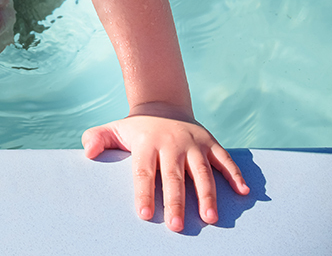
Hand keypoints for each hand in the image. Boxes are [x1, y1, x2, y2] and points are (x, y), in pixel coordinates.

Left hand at [82, 108, 248, 231]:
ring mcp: (193, 143)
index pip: (144, 172)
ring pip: (202, 171)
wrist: (163, 104)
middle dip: (175, 202)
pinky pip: (225, 159)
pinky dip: (235, 174)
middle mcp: (171, 143)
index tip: (144, 215)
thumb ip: (97, 138)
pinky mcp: (210, 142)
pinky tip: (244, 192)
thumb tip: (87, 152)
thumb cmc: (136, 128)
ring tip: (210, 218)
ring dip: (207, 195)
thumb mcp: (114, 129)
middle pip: (173, 176)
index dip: (144, 193)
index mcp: (147, 143)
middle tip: (176, 226)